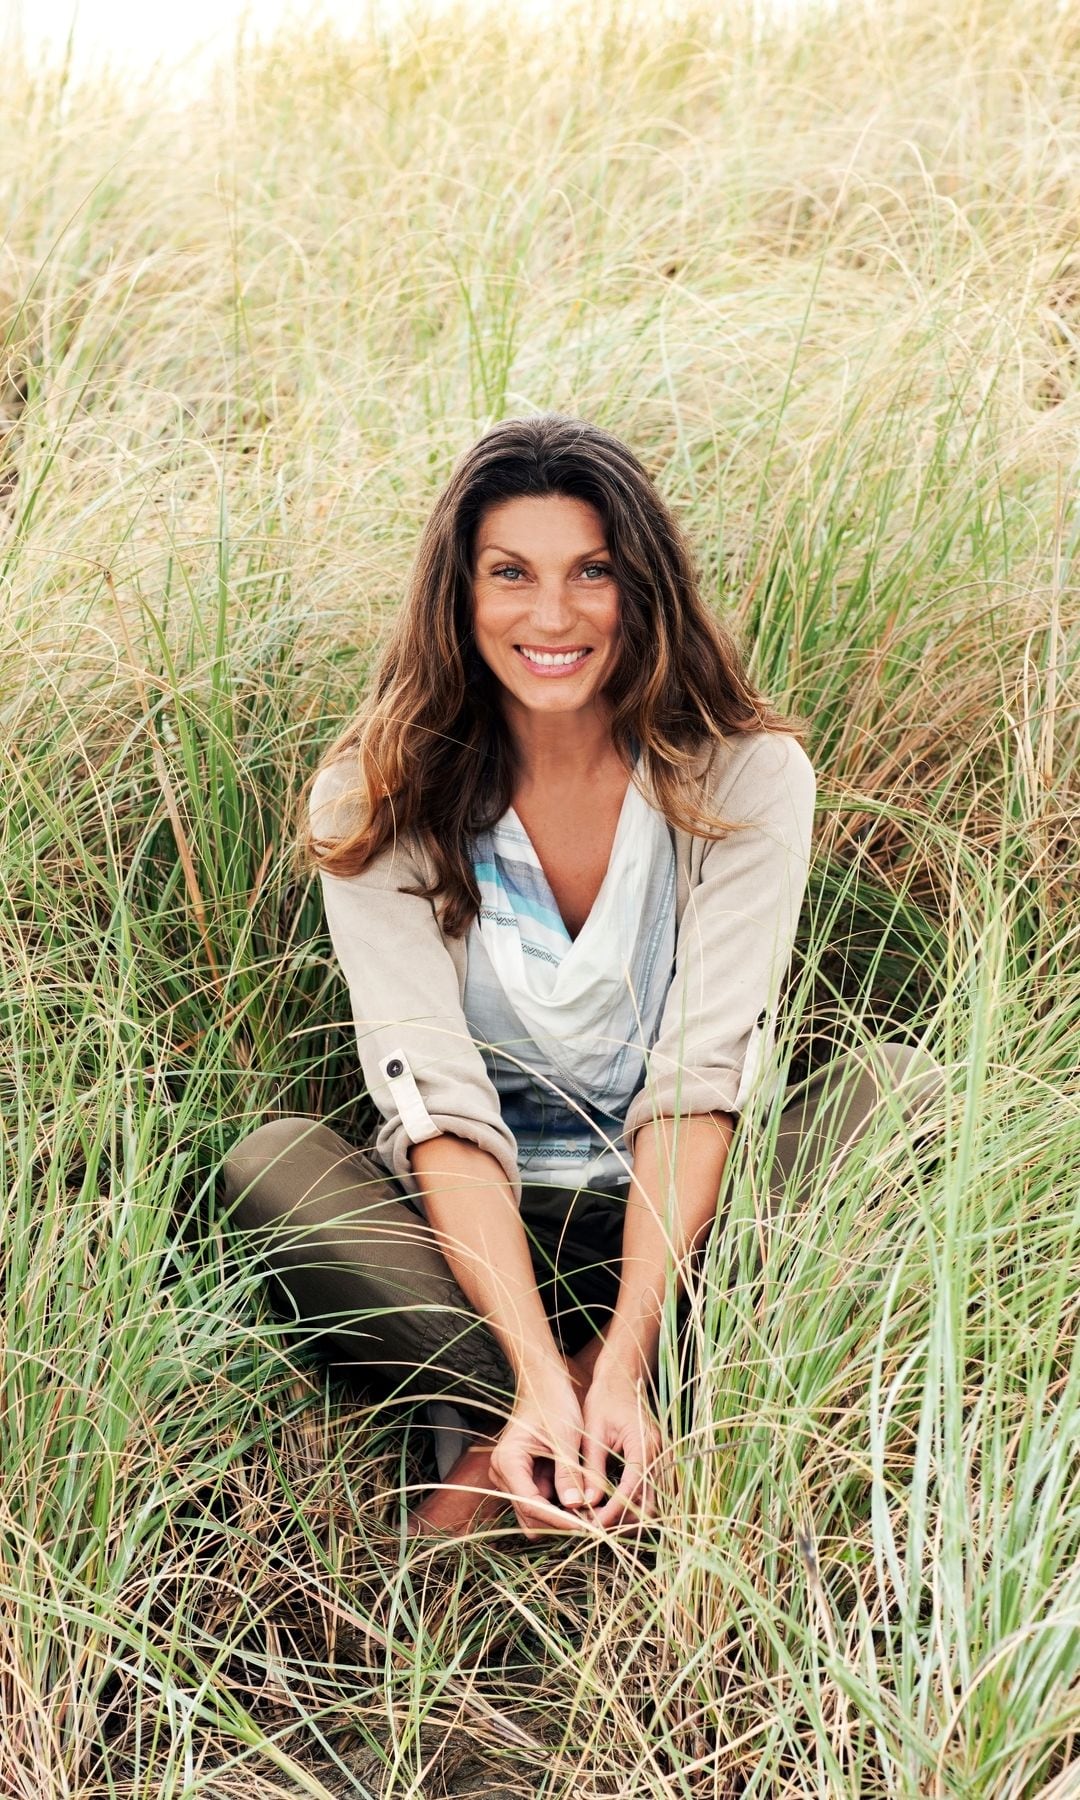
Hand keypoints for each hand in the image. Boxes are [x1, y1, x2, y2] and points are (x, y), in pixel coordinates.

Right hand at [487, 1373, 602, 1539]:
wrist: (545, 1385)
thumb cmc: (554, 1404)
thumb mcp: (565, 1438)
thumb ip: (568, 1472)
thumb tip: (575, 1506)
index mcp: (507, 1460)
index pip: (530, 1503)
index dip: (558, 1519)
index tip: (585, 1526)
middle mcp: (502, 1473)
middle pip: (529, 1514)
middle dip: (559, 1521)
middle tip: (592, 1523)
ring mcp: (511, 1477)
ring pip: (534, 1513)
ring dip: (560, 1516)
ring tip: (590, 1514)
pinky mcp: (523, 1478)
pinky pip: (540, 1501)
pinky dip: (559, 1505)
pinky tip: (581, 1501)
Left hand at [578, 1355, 662, 1531]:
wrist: (621, 1380)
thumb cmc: (603, 1401)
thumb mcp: (592, 1433)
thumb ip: (592, 1468)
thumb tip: (586, 1504)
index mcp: (644, 1443)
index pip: (633, 1489)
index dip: (613, 1511)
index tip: (592, 1523)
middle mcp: (659, 1455)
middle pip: (648, 1505)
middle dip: (621, 1521)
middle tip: (591, 1526)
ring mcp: (661, 1461)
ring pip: (650, 1505)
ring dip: (625, 1518)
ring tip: (595, 1519)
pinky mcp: (655, 1464)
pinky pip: (647, 1495)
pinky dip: (629, 1507)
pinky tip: (606, 1508)